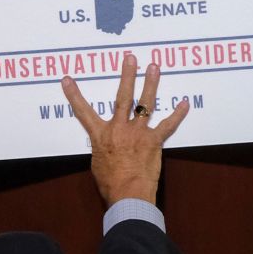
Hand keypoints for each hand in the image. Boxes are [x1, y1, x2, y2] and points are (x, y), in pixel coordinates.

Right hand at [60, 54, 188, 205]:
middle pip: (123, 97)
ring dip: (151, 84)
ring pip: (145, 104)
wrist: (128, 195)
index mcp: (101, 135)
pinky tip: (185, 103)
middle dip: (127, 76)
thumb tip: (107, 145)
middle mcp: (119, 128)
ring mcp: (138, 133)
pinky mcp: (154, 141)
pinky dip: (177, 114)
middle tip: (130, 58)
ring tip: (154, 67)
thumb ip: (102, 148)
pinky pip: (168, 125)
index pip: (83, 112)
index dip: (74, 95)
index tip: (67, 79)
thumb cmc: (110, 184)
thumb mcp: (97, 163)